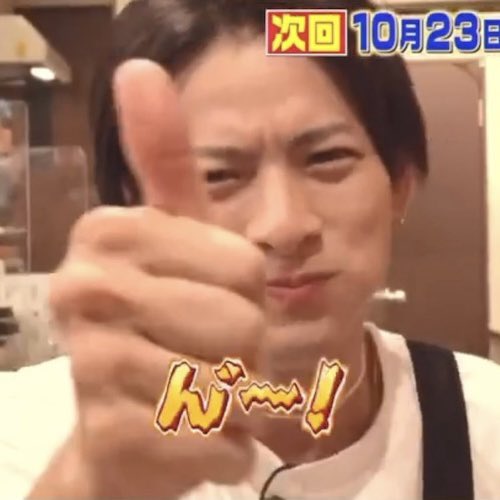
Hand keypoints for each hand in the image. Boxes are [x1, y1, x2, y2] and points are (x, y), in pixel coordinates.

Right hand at [31, 59, 265, 498]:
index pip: (247, 267)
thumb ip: (164, 159)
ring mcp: (90, 365)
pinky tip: (192, 435)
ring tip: (200, 392)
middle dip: (245, 350)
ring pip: (230, 386)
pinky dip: (224, 449)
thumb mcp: (177, 236)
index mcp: (108, 233)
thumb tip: (140, 67)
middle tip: (209, 353)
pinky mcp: (107, 436)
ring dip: (236, 400)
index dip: (250, 293)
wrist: (133, 420)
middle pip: (242, 324)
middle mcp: (86, 289)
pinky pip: (213, 443)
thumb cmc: (170, 318)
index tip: (213, 297)